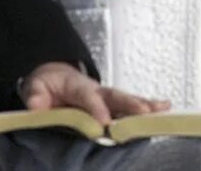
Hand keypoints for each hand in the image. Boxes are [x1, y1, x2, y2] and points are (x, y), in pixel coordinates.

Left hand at [17, 62, 167, 126]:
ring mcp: (107, 98)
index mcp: (78, 87)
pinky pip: (131, 107)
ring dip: (145, 106)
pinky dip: (148, 107)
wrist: (55, 77)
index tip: (104, 123)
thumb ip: (35, 95)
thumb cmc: (48, 84)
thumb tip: (35, 105)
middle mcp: (97, 90)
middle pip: (116, 96)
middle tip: (142, 112)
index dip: (97, 109)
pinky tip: (165, 109)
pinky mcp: (113, 105)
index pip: (88, 97)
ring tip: (162, 110)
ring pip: (128, 101)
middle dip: (129, 104)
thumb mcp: (35, 86)